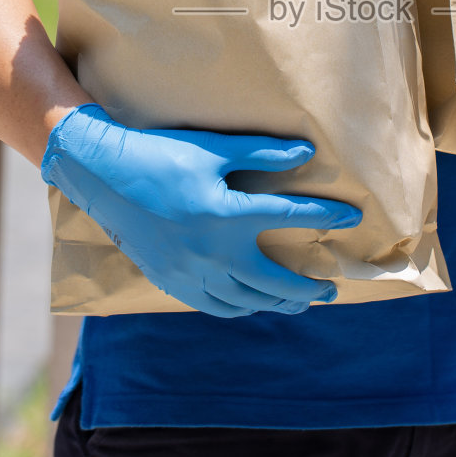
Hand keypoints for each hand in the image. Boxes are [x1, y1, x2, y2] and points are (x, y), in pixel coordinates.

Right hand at [41, 104, 361, 317]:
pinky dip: (239, 308)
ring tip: (297, 301)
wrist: (103, 177)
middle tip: (330, 289)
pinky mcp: (171, 281)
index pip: (289, 218)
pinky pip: (214, 306)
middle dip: (307, 287)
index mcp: (226, 214)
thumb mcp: (213, 148)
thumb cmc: (160, 156)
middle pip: (274, 281)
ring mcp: (191, 272)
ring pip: (245, 301)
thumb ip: (261, 152)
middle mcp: (212, 252)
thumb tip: (305, 151)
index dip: (325, 216)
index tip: (351, 218)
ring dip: (276, 303)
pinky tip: (251, 303)